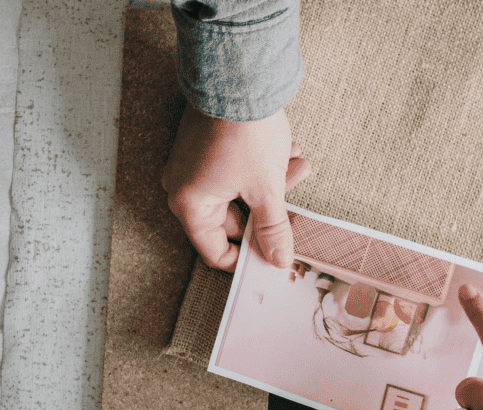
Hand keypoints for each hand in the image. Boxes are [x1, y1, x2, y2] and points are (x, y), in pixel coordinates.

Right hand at [162, 104, 312, 272]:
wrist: (239, 76)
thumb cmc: (243, 132)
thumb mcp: (267, 189)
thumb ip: (273, 230)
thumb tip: (278, 259)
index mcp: (190, 206)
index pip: (215, 251)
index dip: (247, 257)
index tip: (273, 254)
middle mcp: (184, 188)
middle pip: (234, 219)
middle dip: (270, 207)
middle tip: (295, 197)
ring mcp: (193, 166)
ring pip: (240, 191)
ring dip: (273, 182)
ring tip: (298, 162)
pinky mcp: (205, 147)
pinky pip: (235, 170)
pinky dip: (262, 165)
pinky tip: (288, 149)